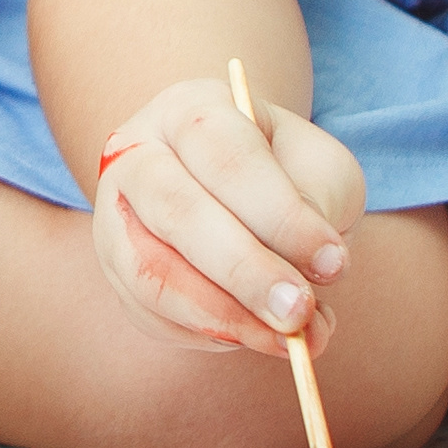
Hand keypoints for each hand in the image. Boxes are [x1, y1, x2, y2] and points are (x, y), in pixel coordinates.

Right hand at [87, 72, 362, 353]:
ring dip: (225, 317)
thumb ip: (317, 206)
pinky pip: (151, 315)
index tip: (333, 262)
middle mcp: (136, 156)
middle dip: (245, 271)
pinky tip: (259, 334)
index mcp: (189, 109)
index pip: (225, 155)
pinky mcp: (116, 273)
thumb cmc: (287, 173)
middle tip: (299, 313)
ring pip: (152, 273)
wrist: (240, 192)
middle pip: (176, 211)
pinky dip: (211, 336)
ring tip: (288, 339)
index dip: (279, 214)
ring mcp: (115, 217)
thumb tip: (312, 270)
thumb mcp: (320, 169)